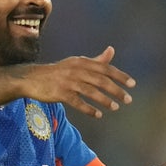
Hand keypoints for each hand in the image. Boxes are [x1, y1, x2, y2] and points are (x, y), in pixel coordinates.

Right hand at [18, 45, 135, 117]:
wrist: (32, 78)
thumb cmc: (59, 72)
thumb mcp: (77, 63)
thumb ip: (96, 60)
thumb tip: (112, 50)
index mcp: (82, 62)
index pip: (105, 68)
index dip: (120, 76)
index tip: (132, 84)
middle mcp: (76, 70)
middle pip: (100, 80)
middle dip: (116, 90)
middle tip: (128, 100)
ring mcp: (67, 81)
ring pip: (90, 91)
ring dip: (104, 100)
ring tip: (115, 107)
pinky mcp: (59, 93)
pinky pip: (77, 102)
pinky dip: (88, 109)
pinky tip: (98, 115)